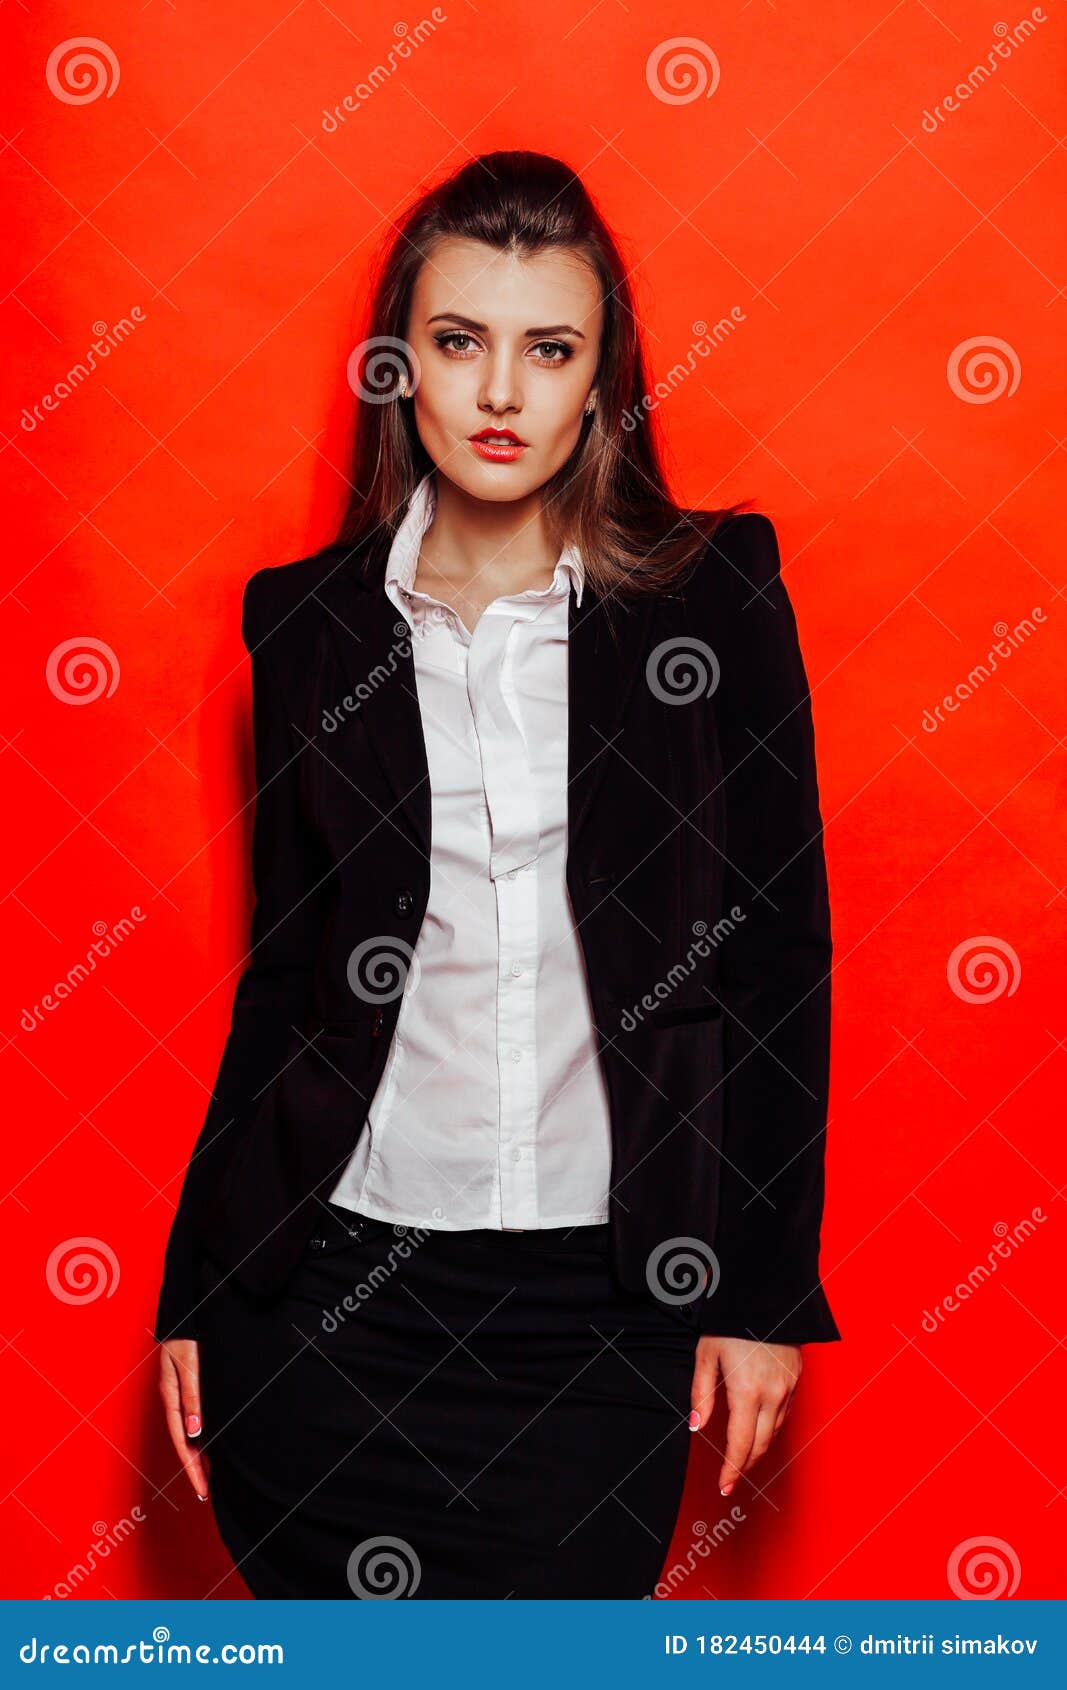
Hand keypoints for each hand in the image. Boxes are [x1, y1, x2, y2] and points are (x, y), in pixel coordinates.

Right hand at [158, 1339, 208, 1500]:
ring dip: (198, 1454)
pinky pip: (194, 1418)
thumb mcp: (189, 1366)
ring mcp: (181, 1393)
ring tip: (209, 1476)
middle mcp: (174, 1399)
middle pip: (183, 1441)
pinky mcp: (189, 1386)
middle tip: (205, 1493)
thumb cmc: (187, 1337)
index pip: (181, 1442)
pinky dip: (201, 1436)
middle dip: (194, 1468)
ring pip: (189, 1432)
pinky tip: (209, 1443)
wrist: (187, 1311)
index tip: (201, 1491)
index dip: (192, 1468)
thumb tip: (195, 1433)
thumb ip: (192, 1398)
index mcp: (170, 1396)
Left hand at [689, 1335, 800, 1494]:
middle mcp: (772, 1395)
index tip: (725, 1487)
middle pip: (760, 1444)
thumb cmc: (729, 1321)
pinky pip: (784, 1412)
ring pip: (774, 1430)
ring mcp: (788, 1387)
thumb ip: (701, 1394)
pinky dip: (771, 1426)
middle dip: (745, 1465)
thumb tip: (698, 1428)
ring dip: (759, 1447)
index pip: (740, 1445)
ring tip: (742, 1456)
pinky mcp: (796, 1378)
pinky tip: (760, 1426)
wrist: (765, 1295)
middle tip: (731, 1478)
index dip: (732, 1470)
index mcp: (747, 1392)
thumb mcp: (706, 1355)